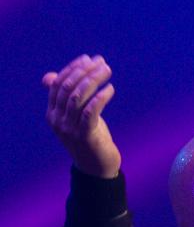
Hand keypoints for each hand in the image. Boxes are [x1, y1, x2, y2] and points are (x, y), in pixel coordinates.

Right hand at [42, 54, 119, 177]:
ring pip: (78, 97)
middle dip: (85, 71)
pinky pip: (90, 112)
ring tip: (107, 71)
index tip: (89, 58)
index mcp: (52, 113)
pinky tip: (110, 89)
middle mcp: (57, 120)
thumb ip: (67, 98)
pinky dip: (100, 98)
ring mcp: (69, 129)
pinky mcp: (84, 136)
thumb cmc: (90, 138)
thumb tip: (51, 75)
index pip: (58, 84)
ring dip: (94, 80)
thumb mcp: (76, 116)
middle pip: (67, 88)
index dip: (73, 69)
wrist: (97, 168)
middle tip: (102, 63)